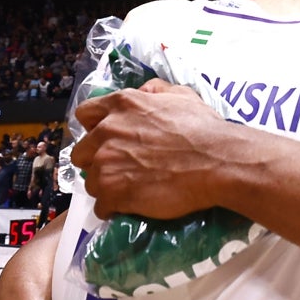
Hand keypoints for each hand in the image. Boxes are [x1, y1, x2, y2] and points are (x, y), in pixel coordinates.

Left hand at [71, 80, 231, 218]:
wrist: (217, 161)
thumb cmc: (204, 128)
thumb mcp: (182, 95)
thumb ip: (157, 90)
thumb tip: (145, 91)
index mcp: (121, 105)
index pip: (85, 115)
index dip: (94, 129)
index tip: (107, 140)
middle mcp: (107, 131)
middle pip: (81, 153)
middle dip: (97, 160)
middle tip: (120, 168)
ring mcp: (107, 163)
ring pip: (91, 182)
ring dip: (107, 186)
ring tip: (130, 190)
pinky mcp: (113, 192)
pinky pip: (101, 206)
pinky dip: (114, 209)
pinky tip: (131, 206)